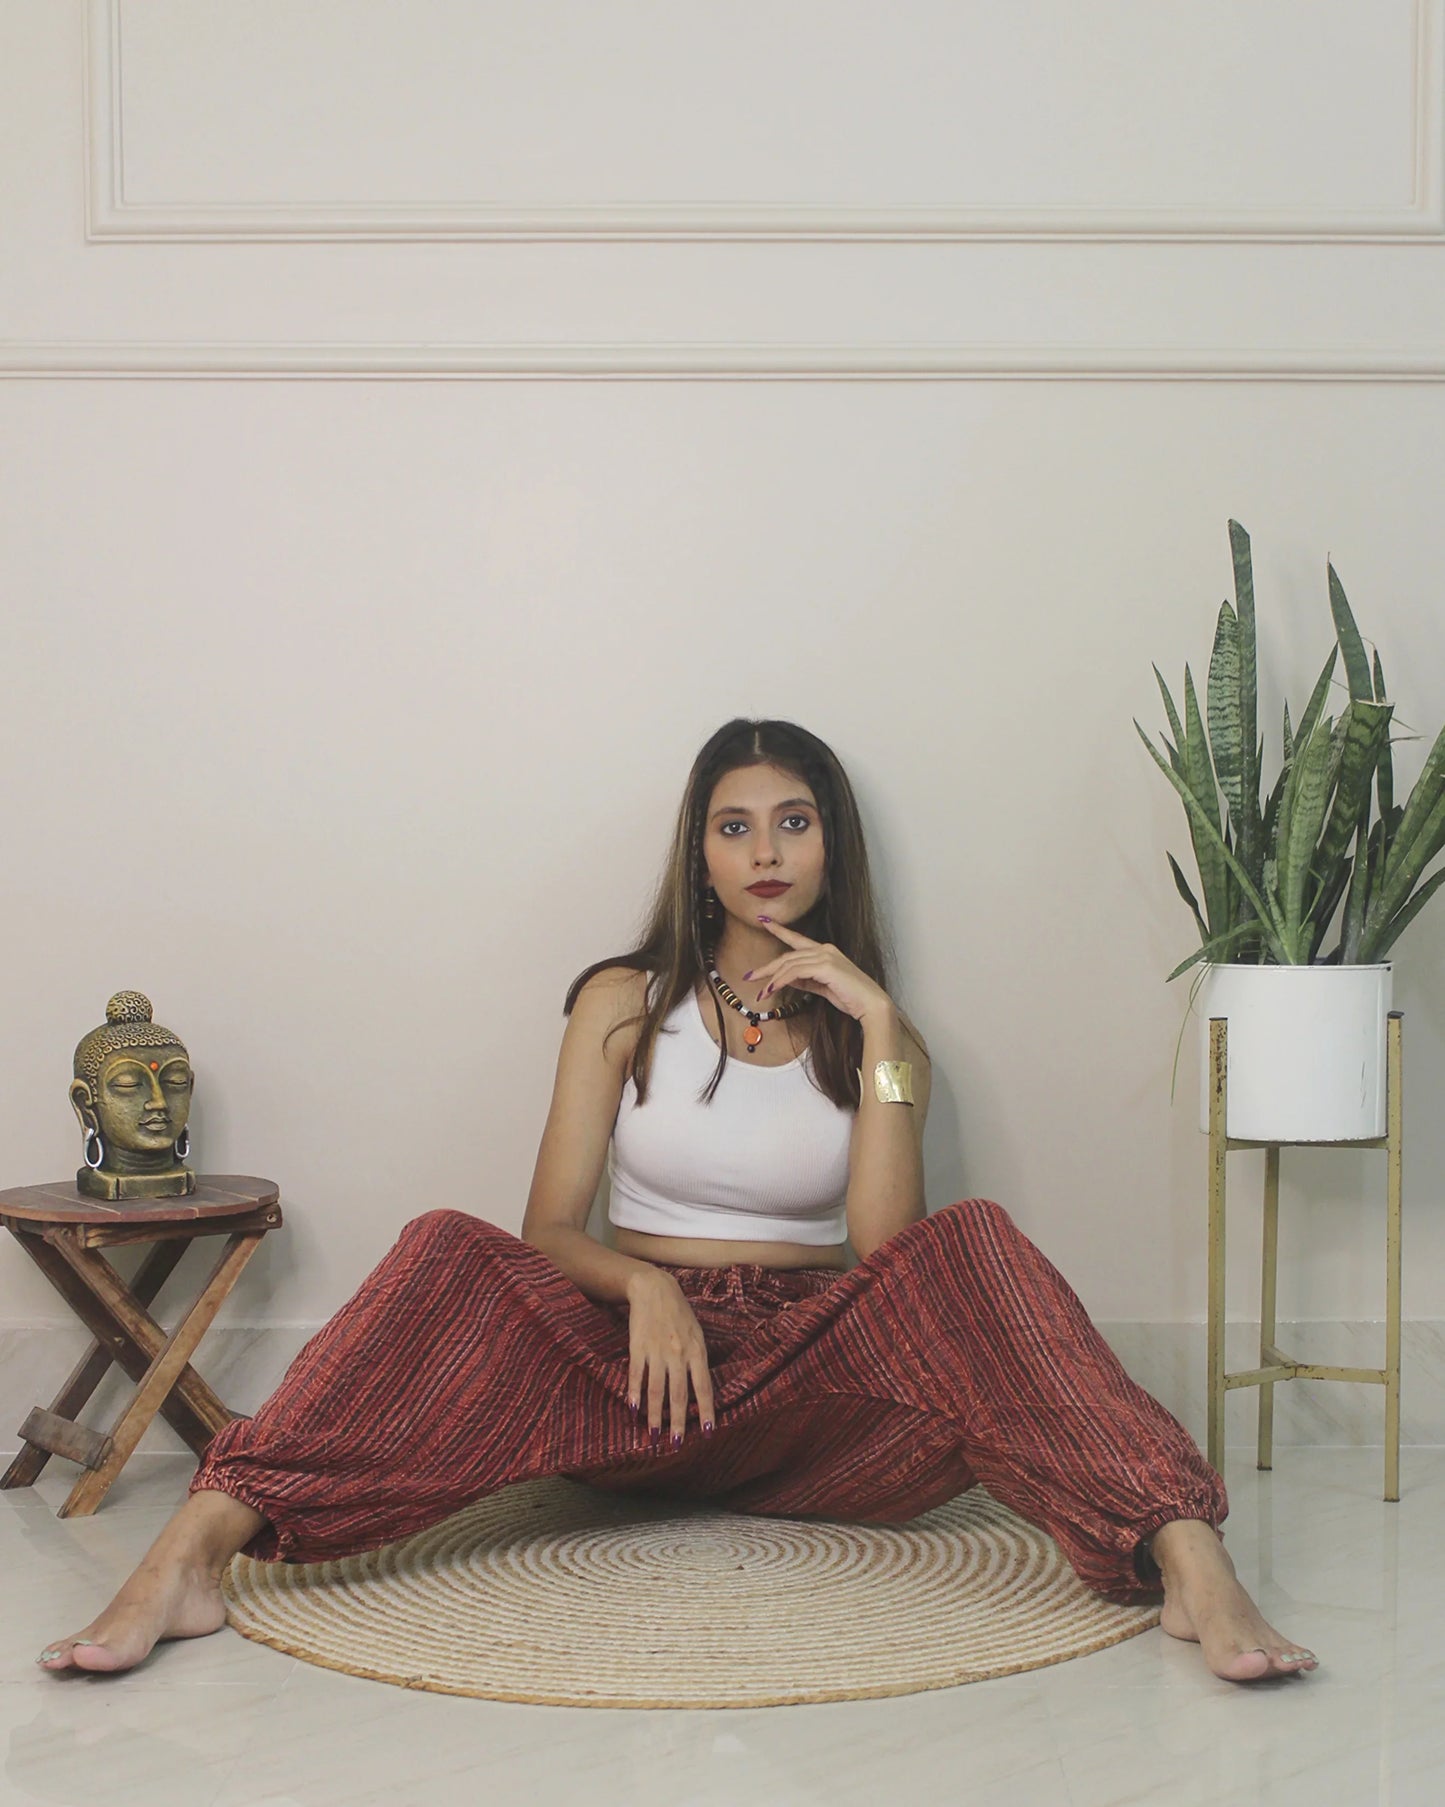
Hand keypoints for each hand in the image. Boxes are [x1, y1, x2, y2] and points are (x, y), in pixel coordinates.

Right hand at [625, 1266, 715, 1448]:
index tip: (707, 1432)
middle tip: (676, 1443)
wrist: (655, 1290)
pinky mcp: (638, 1347)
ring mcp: (657, 1351)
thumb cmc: (680, 1315)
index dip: (706, 1410)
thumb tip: (701, 1392)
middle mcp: (678, 1354)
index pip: (703, 1387)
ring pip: (656, 1389)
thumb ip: (698, 1361)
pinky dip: (634, 1393)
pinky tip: (633, 1409)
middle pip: (679, 1394)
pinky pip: (636, 1375)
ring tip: (654, 1434)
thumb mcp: (697, 1335)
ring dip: (655, 1414)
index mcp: (697, 1351)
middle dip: (678, 1421)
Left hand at [746, 920, 894, 1023]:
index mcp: (825, 951)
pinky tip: (772, 989)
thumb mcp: (823, 987)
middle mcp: (825, 949)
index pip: (797, 939)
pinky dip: (781, 981)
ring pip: (789, 964)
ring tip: (760, 993)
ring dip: (771, 979)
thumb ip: (806, 981)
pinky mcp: (826, 966)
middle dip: (767, 968)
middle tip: (749, 976)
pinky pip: (796, 972)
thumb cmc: (851, 997)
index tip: (764, 922)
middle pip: (788, 956)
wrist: (870, 1005)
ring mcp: (826, 956)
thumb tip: (787, 979)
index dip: (780, 930)